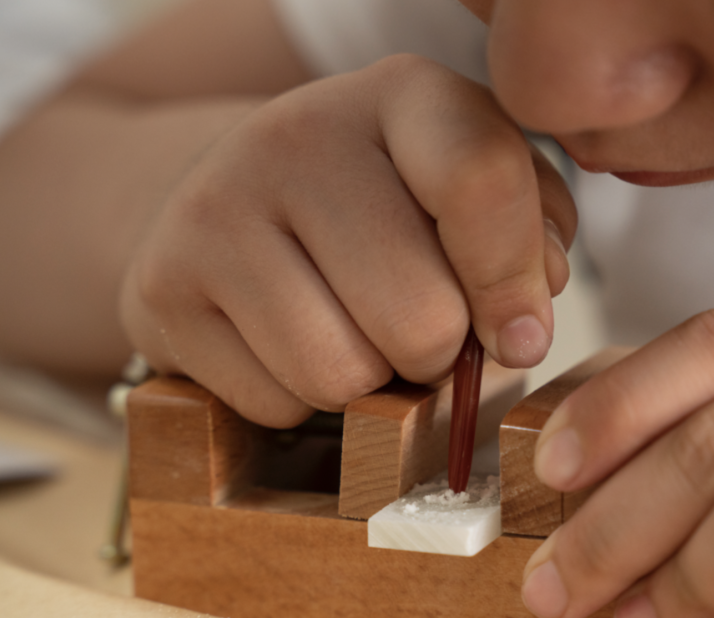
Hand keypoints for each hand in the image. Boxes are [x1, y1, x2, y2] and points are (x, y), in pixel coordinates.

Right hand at [121, 54, 574, 426]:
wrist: (240, 197)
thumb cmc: (390, 207)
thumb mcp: (474, 196)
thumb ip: (527, 242)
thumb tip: (521, 327)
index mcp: (404, 95)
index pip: (479, 182)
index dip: (514, 284)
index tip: (523, 336)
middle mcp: (300, 134)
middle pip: (418, 317)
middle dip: (438, 354)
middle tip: (421, 331)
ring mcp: (217, 206)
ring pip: (342, 375)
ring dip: (371, 383)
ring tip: (358, 335)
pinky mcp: (164, 284)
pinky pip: (276, 404)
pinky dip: (303, 400)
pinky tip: (296, 345)